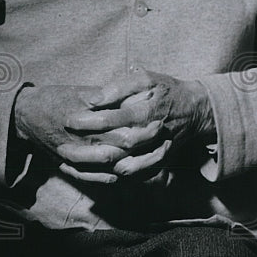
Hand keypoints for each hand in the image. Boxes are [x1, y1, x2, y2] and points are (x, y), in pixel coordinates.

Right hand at [12, 84, 152, 183]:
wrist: (26, 116)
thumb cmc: (55, 99)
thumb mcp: (81, 92)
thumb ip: (107, 96)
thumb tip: (133, 93)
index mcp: (90, 124)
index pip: (123, 132)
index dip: (144, 130)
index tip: (160, 123)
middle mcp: (85, 145)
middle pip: (122, 152)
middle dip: (145, 147)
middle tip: (161, 139)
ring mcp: (79, 160)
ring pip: (113, 169)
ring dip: (137, 164)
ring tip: (155, 156)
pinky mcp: (72, 169)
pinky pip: (98, 179)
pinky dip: (118, 177)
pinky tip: (133, 172)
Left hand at [70, 69, 214, 177]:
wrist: (194, 111)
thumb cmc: (166, 91)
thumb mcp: (146, 78)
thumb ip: (119, 87)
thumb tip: (93, 99)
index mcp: (146, 112)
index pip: (112, 120)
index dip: (88, 122)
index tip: (69, 120)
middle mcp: (150, 136)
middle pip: (114, 150)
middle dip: (85, 151)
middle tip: (62, 146)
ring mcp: (155, 153)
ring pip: (121, 168)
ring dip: (95, 169)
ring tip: (71, 163)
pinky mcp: (157, 164)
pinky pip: (133, 177)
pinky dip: (111, 178)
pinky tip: (92, 173)